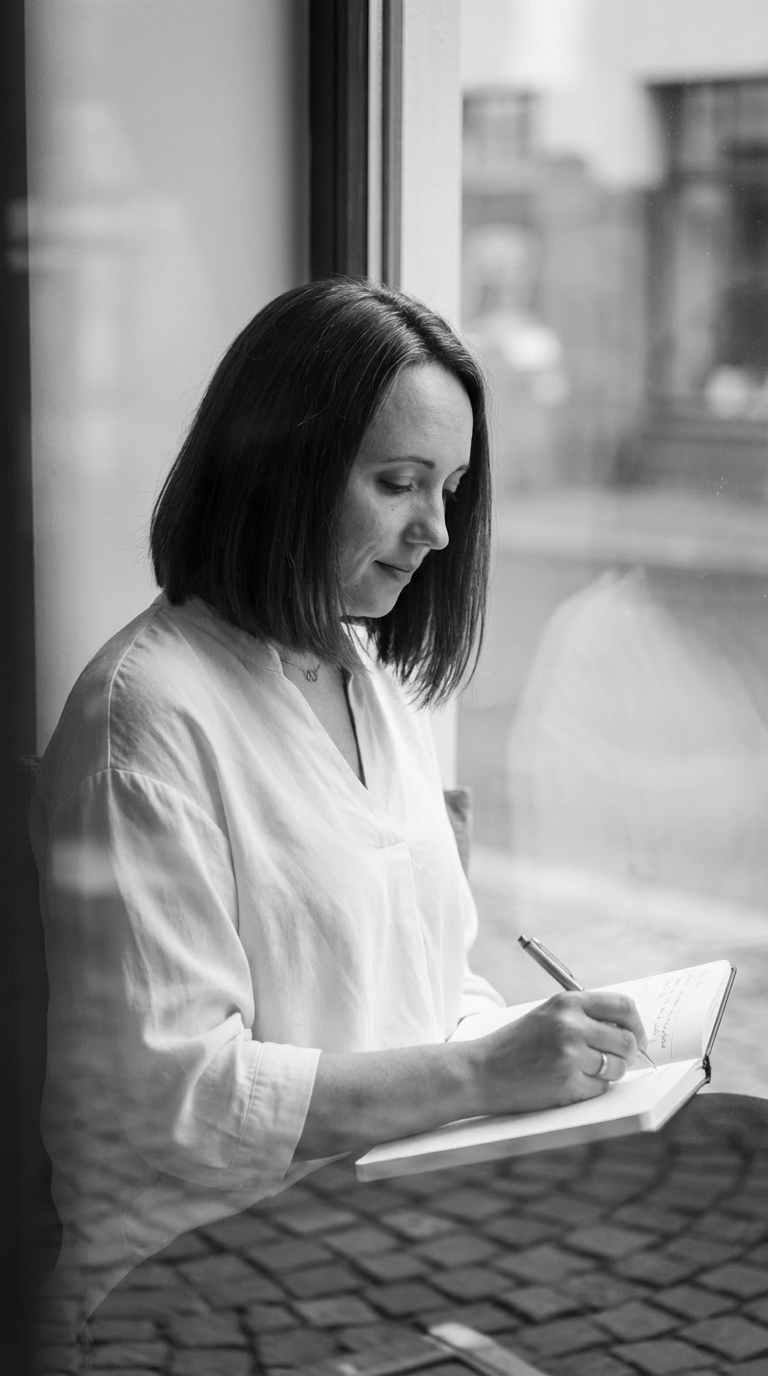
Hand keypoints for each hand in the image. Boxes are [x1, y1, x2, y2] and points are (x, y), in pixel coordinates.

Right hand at [465, 990, 647, 1116]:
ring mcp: (570, 1055)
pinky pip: (600, 1088)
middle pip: (627, 1041)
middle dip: (627, 1054)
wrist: (481, 1071)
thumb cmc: (517, 1044)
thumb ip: (584, 1017)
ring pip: (617, 1068)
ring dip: (608, 1073)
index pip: (623, 1006)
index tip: (637, 1036)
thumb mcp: (548, 1016)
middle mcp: (571, 1025)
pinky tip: (567, 1083)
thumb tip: (629, 1030)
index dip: (637, 1024)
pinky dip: (590, 1089)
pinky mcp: (568, 1083)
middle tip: (617, 1060)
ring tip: (583, 1071)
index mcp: (567, 1002)